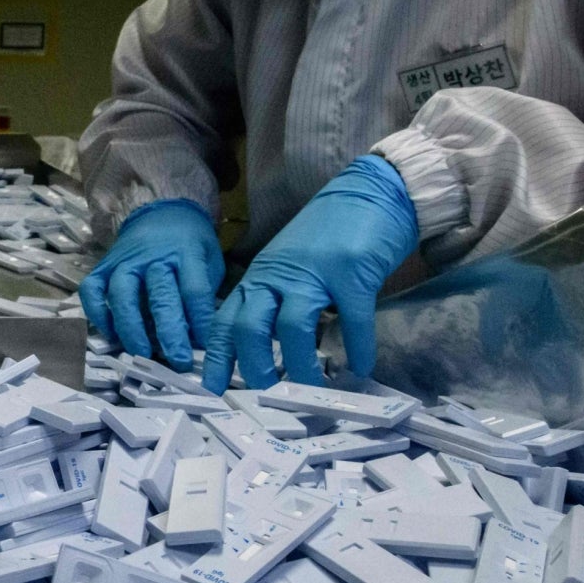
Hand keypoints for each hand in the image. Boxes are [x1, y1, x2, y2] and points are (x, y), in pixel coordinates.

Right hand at [77, 199, 223, 368]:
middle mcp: (153, 257)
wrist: (159, 211)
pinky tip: (110, 334)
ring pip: (122, 296)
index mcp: (186, 253)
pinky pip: (92, 291)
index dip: (200, 322)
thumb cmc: (190, 244)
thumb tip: (201, 338)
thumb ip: (205, 294)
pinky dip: (97, 314)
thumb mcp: (210, 260)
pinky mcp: (102, 266)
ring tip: (141, 353)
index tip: (205, 348)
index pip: (194, 291)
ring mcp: (124, 261)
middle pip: (160, 297)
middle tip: (177, 360)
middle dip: (169, 332)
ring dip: (131, 328)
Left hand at [202, 155, 418, 390]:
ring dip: (301, 365)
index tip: (212, 385)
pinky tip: (360, 366)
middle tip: (265, 390)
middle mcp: (280, 274)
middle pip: (251, 325)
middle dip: (253, 365)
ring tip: (312, 388)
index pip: (227, 319)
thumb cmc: (330, 233)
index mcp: (261, 275)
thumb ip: (276, 296)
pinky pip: (351, 318)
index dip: (218, 355)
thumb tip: (268, 344)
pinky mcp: (352, 272)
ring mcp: (315, 272)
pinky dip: (356, 348)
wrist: (371, 192)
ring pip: (294, 327)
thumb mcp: (289, 264)